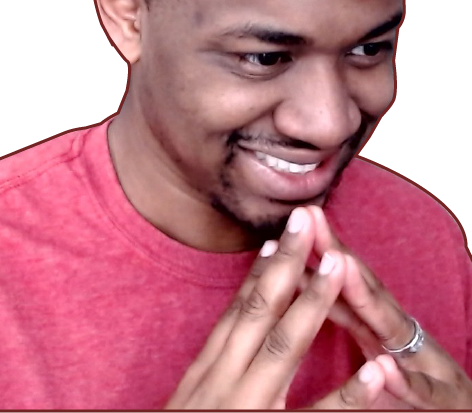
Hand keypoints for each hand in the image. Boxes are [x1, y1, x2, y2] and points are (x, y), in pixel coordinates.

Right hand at [166, 207, 387, 408]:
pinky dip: (346, 396)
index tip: (279, 238)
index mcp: (205, 372)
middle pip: (258, 311)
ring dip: (313, 305)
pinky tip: (374, 373)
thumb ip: (214, 364)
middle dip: (286, 265)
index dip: (258, 272)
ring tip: (337, 268)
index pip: (237, 311)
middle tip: (308, 224)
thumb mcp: (188, 400)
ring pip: (283, 348)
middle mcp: (223, 382)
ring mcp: (246, 409)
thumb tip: (235, 327)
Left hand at [307, 206, 471, 408]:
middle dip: (336, 251)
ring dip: (364, 294)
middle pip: (363, 287)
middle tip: (309, 217)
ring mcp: (422, 361)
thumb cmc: (419, 382)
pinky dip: (405, 378)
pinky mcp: (445, 400)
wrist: (467, 412)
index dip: (314, 255)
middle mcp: (399, 332)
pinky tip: (385, 369)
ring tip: (338, 263)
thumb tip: (305, 291)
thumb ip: (351, 318)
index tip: (284, 227)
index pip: (339, 285)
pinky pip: (422, 390)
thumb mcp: (379, 348)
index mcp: (377, 326)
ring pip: (390, 326)